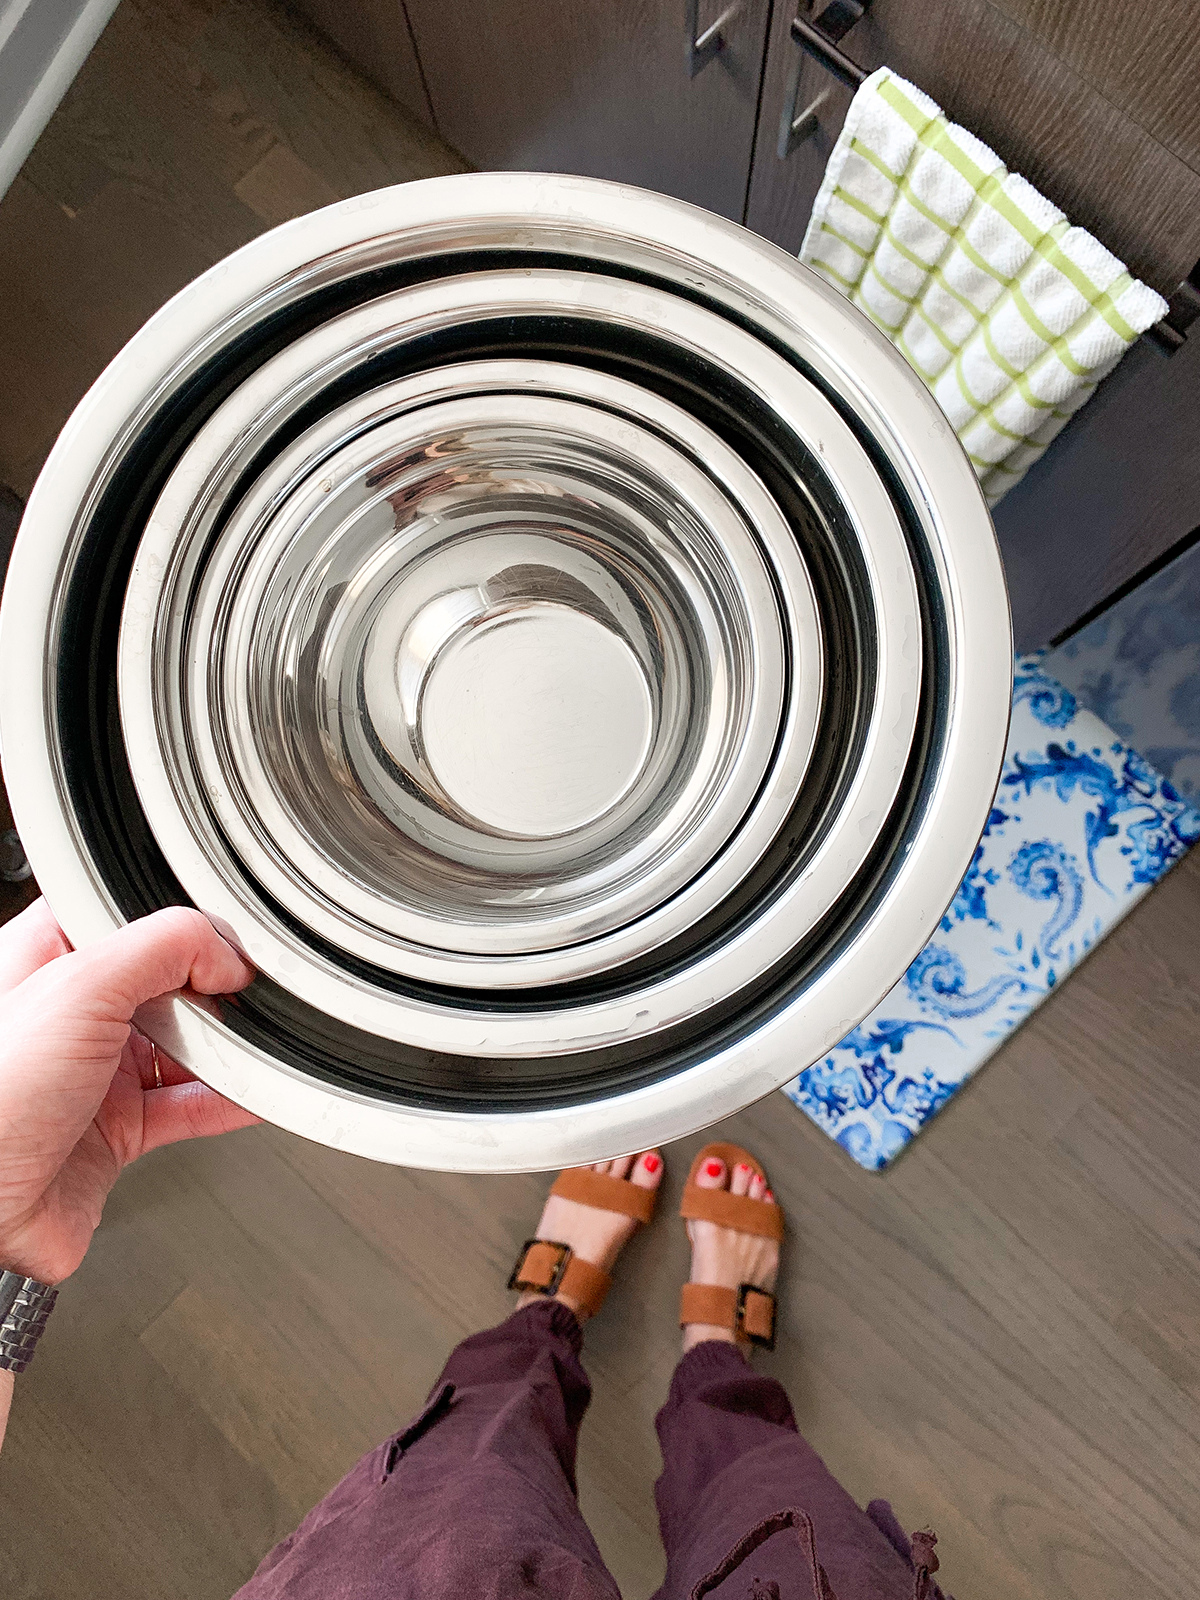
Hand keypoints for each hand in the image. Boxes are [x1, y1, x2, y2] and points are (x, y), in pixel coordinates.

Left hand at [0, 899, 256, 1285]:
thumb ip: (163, 948)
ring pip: (186, 1046)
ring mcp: (96, 1073)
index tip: (225, 942)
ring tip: (263, 1044)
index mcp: (48, 960)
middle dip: (214, 990)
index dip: (182, 925)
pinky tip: (257, 1091)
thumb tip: (226, 955)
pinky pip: (190, 1105)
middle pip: (169, 983)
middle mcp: (72, 1014)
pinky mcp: (117, 1129)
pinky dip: (231, 1100)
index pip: (132, 918)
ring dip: (229, 1049)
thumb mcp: (79, 987)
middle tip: (243, 998)